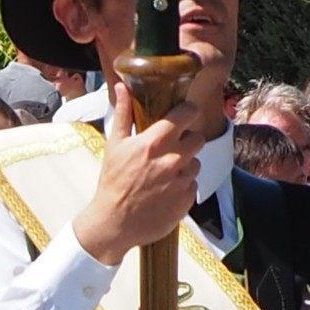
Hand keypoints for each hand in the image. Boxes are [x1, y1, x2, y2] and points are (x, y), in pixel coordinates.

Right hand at [71, 81, 202, 266]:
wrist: (113, 223)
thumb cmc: (112, 182)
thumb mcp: (114, 145)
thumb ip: (123, 113)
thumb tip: (123, 86)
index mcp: (154, 142)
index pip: (186, 114)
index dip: (188, 111)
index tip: (184, 113)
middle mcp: (172, 160)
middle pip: (198, 138)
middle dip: (188, 140)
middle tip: (173, 147)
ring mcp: (181, 181)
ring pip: (196, 163)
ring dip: (185, 165)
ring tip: (166, 173)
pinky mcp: (186, 200)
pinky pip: (193, 185)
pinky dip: (183, 186)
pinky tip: (166, 190)